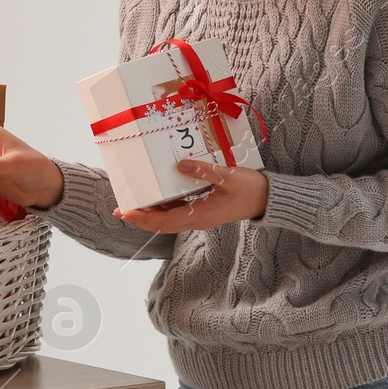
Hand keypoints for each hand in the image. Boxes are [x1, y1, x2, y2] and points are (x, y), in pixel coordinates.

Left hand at [115, 158, 268, 232]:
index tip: (126, 212)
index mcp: (199, 215)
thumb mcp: (227, 176)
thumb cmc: (250, 189)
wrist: (268, 200)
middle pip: (161, 224)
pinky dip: (163, 207)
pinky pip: (177, 211)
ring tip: (132, 203)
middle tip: (119, 209)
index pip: (164, 221)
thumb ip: (203, 170)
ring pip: (168, 219)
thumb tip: (180, 164)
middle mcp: (196, 220)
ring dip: (149, 214)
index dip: (143, 218)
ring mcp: (199, 216)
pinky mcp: (203, 210)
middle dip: (139, 218)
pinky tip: (155, 197)